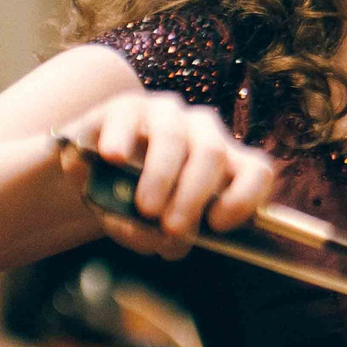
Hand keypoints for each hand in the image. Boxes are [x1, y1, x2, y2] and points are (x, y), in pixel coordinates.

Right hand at [56, 91, 275, 259]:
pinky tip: (113, 157)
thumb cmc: (135, 207)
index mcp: (225, 165)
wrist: (91, 181)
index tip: (216, 225)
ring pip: (174, 137)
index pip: (256, 171)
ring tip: (144, 208)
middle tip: (172, 228)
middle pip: (213, 154)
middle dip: (194, 195)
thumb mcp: (154, 231)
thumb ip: (163, 238)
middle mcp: (203, 133)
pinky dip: (122, 139)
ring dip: (161, 176)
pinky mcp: (126, 107)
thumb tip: (161, 238)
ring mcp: (165, 115)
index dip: (243, 198)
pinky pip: (129, 118)